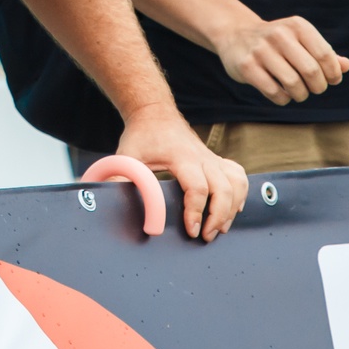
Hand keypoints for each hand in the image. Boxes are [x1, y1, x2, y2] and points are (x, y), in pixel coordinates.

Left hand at [113, 109, 246, 241]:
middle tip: (206, 236)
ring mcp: (212, 158)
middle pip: (224, 188)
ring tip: (219, 228)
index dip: (196, 210)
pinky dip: (240, 193)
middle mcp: (202, 157)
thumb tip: (108, 199)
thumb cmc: (142, 135)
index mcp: (181, 156)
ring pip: (236, 183)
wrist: (155, 112)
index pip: (197, 186)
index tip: (192, 230)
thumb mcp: (127, 155)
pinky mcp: (216, 160)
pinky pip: (238, 175)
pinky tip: (233, 209)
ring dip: (232, 207)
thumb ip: (120, 177)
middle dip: (219, 215)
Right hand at [214, 12, 348, 105]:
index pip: (325, 55)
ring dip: (301, 95)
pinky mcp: (247, 66)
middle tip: (314, 88)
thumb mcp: (301, 41)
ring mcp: (261, 50)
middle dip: (318, 86)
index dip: (333, 73)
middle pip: (311, 71)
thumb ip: (325, 54)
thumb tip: (346, 66)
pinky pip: (275, 92)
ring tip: (299, 93)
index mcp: (297, 26)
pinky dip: (283, 99)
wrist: (236, 35)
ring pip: (293, 84)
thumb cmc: (278, 42)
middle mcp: (279, 34)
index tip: (331, 80)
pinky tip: (282, 93)